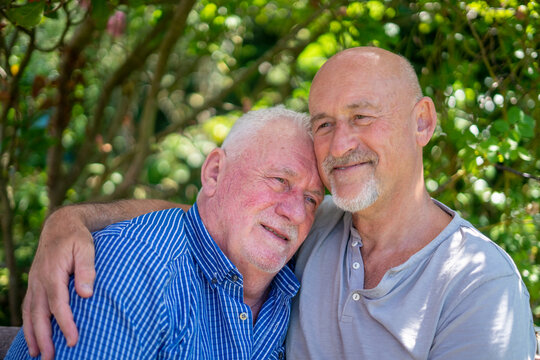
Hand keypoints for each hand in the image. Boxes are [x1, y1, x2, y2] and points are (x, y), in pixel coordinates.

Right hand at [22, 207, 95, 358]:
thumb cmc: (77, 238)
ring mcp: (35, 283)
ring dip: (33, 334)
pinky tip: (33, 335)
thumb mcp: (86, 248)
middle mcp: (40, 281)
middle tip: (50, 358)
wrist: (60, 225)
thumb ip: (86, 270)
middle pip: (40, 315)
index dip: (65, 324)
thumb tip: (86, 294)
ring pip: (30, 313)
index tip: (73, 340)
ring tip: (37, 354)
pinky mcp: (35, 284)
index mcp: (53, 274)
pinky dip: (29, 323)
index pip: (58, 305)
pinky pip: (29, 307)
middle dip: (44, 338)